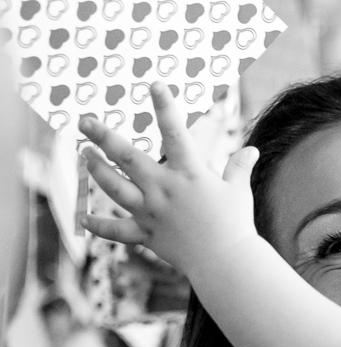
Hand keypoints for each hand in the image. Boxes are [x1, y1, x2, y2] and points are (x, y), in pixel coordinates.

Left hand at [78, 81, 259, 276]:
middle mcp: (163, 189)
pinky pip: (117, 230)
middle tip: (84, 122)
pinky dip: (98, 225)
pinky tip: (83, 217)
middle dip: (102, 137)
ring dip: (96, 170)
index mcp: (189, 174)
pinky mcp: (146, 234)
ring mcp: (151, 212)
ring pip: (113, 187)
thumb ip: (239, 168)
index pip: (175, 132)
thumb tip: (251, 150)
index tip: (154, 84)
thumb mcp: (239, 191)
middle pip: (126, 157)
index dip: (165, 106)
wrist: (225, 261)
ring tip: (85, 155)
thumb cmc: (236, 224)